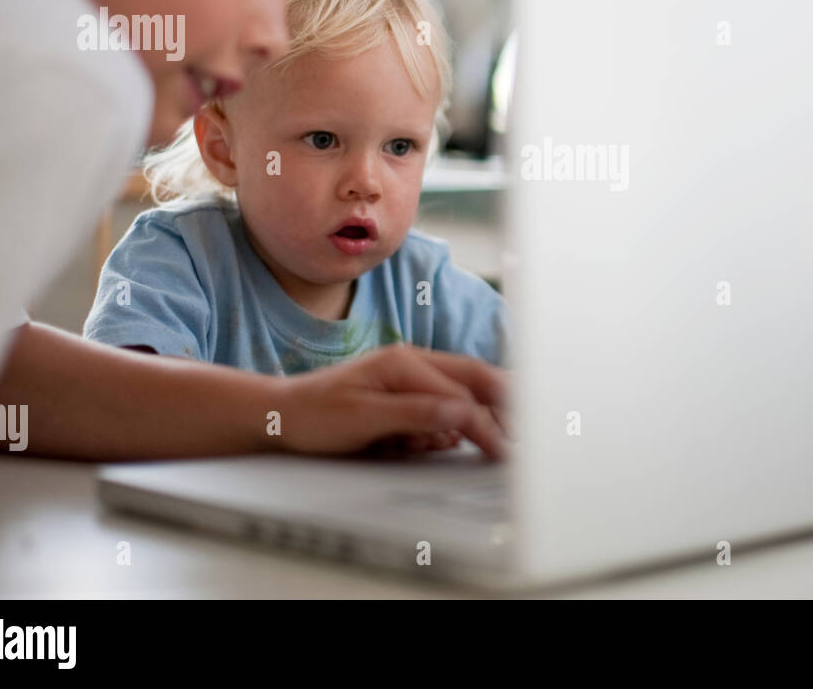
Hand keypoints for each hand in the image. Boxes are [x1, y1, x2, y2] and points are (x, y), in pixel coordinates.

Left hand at [275, 345, 510, 459]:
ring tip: (509, 435)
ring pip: (465, 390)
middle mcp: (413, 363)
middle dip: (506, 404)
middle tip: (531, 431)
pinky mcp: (407, 393)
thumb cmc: (314, 415)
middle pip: (476, 378)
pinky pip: (446, 404)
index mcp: (405, 363)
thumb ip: (415, 414)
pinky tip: (462, 438)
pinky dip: (460, 421)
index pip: (463, 394)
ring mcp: (411, 376)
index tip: (505, 450)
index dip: (488, 424)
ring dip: (486, 412)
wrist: (281, 415)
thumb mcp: (364, 418)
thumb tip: (460, 414)